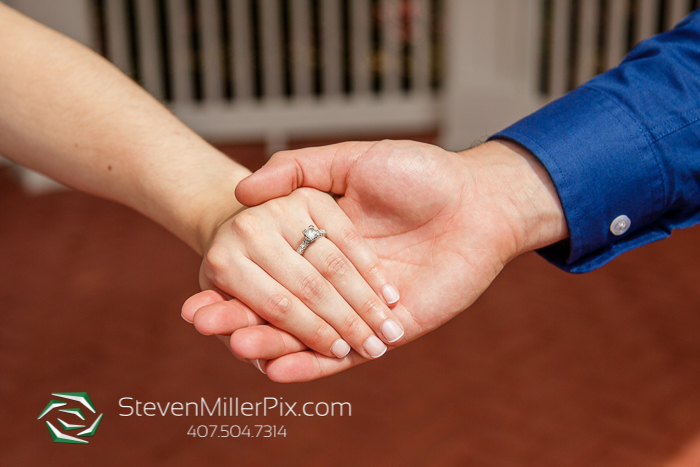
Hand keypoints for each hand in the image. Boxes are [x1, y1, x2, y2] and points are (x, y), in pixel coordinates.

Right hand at [184, 140, 567, 381]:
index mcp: (321, 244)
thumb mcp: (351, 162)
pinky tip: (278, 370)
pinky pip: (346, 357)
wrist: (478, 201)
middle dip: (241, 317)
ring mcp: (361, 309)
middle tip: (203, 322)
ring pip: (307, 336)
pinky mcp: (388, 333)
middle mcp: (337, 282)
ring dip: (271, 343)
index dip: (232, 285)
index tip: (197, 295)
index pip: (269, 273)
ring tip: (235, 344)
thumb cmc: (419, 174)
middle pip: (280, 309)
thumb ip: (299, 172)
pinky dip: (313, 366)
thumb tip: (242, 190)